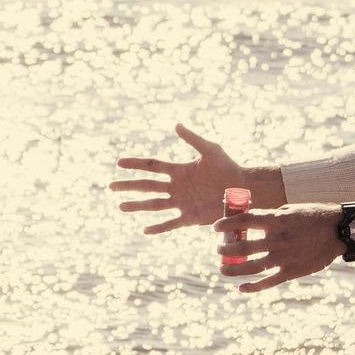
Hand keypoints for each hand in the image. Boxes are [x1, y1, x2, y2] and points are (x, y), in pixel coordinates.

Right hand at [111, 124, 264, 232]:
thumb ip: (193, 139)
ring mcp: (182, 203)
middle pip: (148, 186)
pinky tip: (144, 230)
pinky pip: (170, 223)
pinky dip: (158, 227)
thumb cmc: (228, 167)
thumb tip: (176, 124)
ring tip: (121, 207)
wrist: (243, 189)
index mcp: (180, 170)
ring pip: (154, 205)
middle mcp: (177, 187)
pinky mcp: (190, 217)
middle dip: (129, 186)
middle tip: (111, 186)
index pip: (152, 167)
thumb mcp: (211, 150)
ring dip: (137, 206)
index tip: (119, 162)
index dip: (136, 164)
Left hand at [218, 204, 342, 291]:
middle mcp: (277, 239)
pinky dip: (253, 287)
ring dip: (233, 269)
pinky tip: (242, 288)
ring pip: (252, 267)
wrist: (339, 231)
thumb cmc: (313, 216)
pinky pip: (268, 282)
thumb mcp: (289, 210)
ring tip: (223, 269)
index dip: (226, 224)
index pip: (244, 221)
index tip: (215, 228)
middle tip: (218, 250)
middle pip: (243, 247)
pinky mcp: (292, 271)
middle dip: (226, 249)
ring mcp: (284, 257)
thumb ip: (270, 216)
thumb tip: (249, 220)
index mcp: (276, 220)